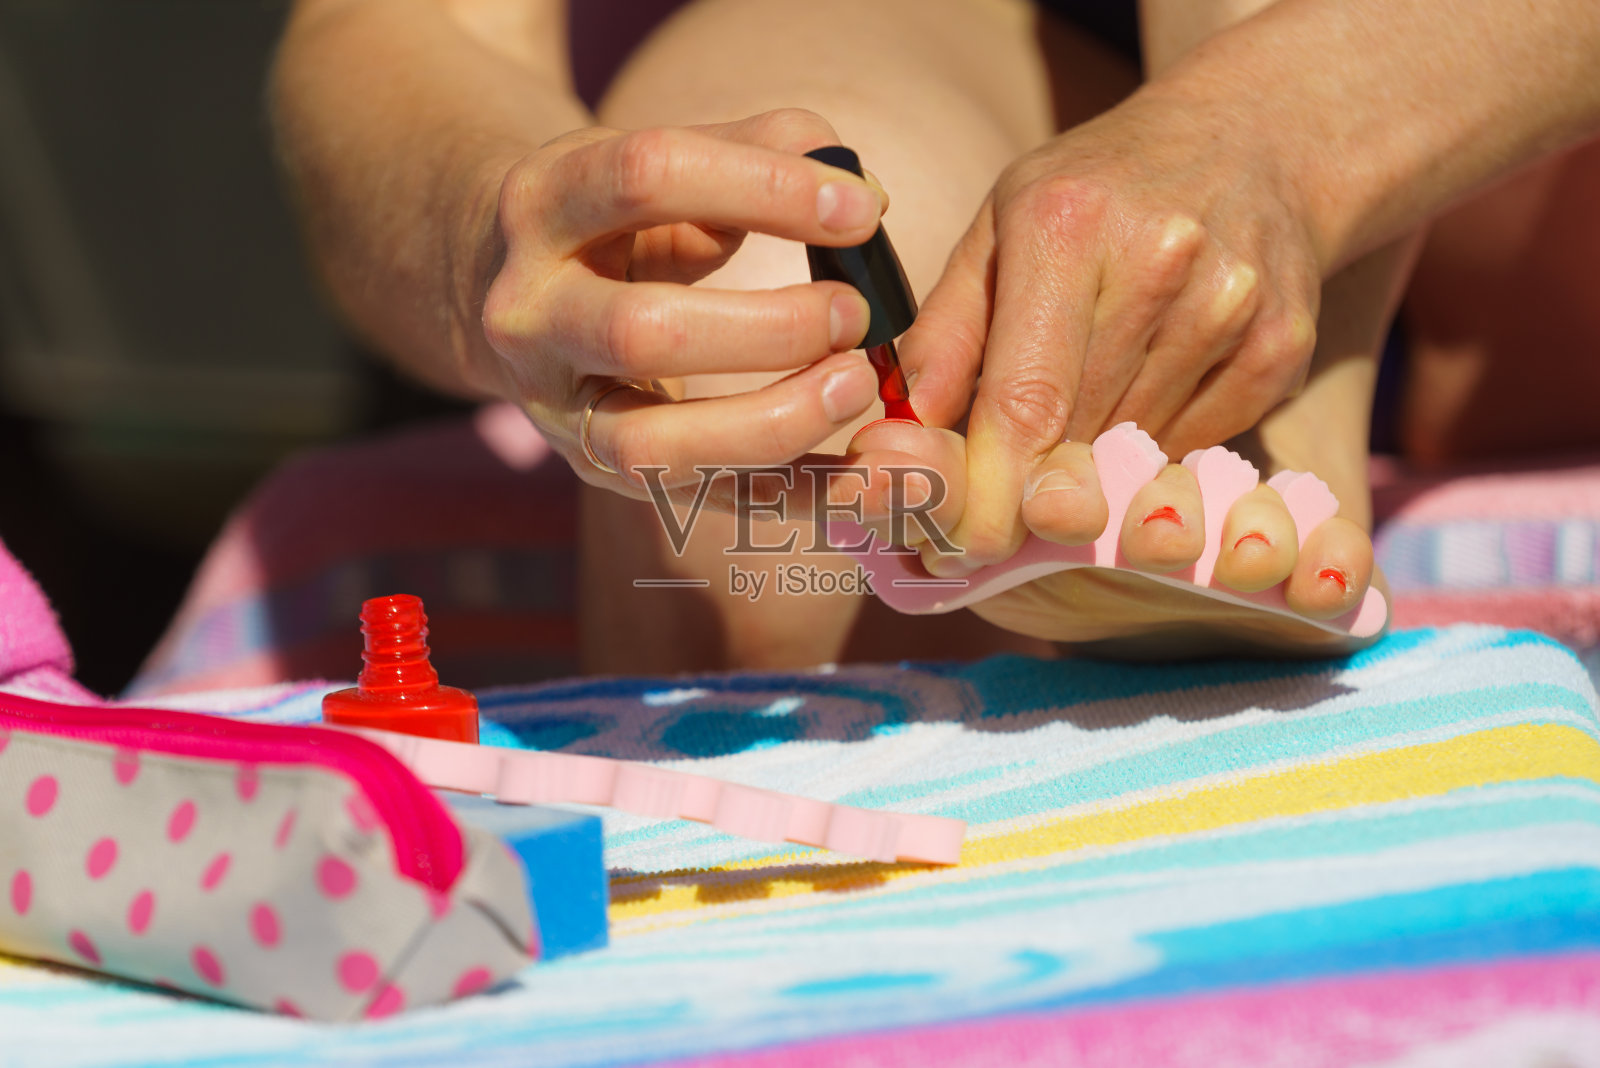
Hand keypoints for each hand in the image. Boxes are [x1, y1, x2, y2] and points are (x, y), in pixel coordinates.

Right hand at [477, 109, 889, 494]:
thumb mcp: (665, 163)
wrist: (501, 289)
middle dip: (772, 329)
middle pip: (644, 332)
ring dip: (774, 422)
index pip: (647, 179)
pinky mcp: (597, 469)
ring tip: (853, 384)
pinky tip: (856, 472)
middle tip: (855, 313)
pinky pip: (701, 501)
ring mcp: (553, 406)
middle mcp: (528, 312)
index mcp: (542, 204)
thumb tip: (863, 195)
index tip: (860, 212)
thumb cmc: (615, 219)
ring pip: (651, 445)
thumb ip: (760, 150)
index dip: (765, 189)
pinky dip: (788, 495)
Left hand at [900, 88, 1322, 572]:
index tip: (964, 544)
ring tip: (1085, 410)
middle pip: (1079, 434)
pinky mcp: (1281, 348)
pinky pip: (1196, 444)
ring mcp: (1233, 307)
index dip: (992, 487)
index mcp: (1067, 225)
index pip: (1027, 399)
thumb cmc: (1099, 189)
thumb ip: (946, 328)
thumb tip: (904, 425)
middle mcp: (1161, 263)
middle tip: (1004, 498)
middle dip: (1033, 480)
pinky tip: (1150, 385)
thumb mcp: (1001, 225)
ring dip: (1096, 457)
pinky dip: (1158, 440)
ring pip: (1136, 447)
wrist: (1254, 138)